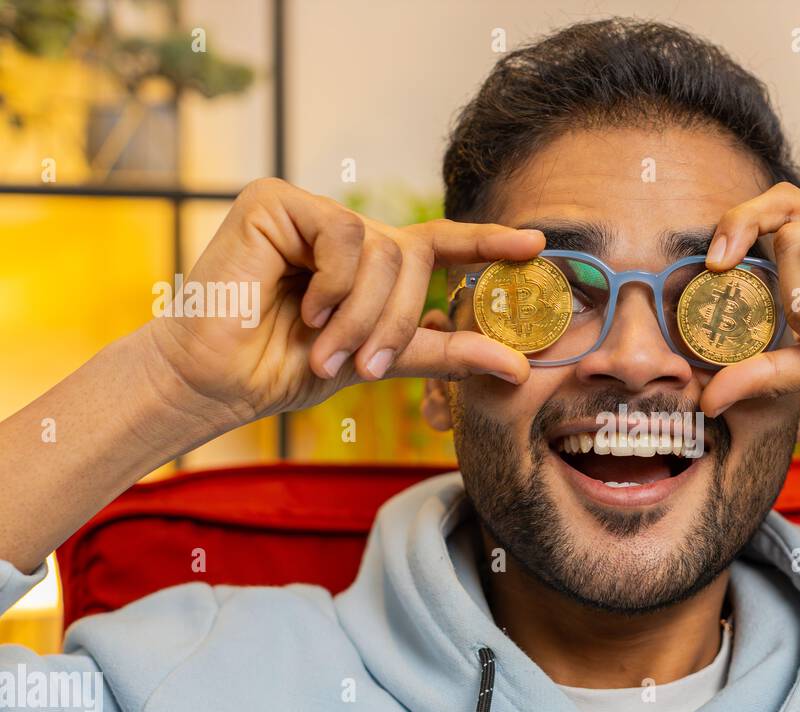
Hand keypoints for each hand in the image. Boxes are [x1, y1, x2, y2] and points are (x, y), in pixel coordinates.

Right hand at [140, 178, 540, 425]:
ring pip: (383, 249)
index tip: (538, 246)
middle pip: (414, 258)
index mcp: (371, 263)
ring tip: (326, 345)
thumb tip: (517, 365)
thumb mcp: (381, 361)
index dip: (487, 244)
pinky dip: (336, 282)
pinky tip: (306, 305)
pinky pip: (345, 235)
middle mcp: (346, 232)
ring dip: (363, 312)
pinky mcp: (277, 201)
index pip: (439, 245)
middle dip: (397, 321)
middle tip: (364, 365)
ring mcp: (311, 212)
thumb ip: (445, 353)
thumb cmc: (288, 367)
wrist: (218, 379)